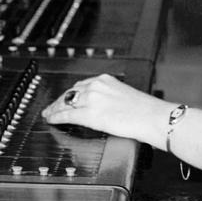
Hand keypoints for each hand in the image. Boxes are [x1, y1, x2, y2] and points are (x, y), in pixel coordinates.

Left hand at [41, 74, 169, 147]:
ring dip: (55, 108)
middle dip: (61, 100)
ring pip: (66, 102)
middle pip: (71, 92)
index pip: (81, 85)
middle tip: (52, 107)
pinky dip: (56, 117)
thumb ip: (110, 97)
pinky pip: (67, 114)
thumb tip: (104, 107)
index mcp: (106, 80)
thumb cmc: (145, 111)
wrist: (152, 117)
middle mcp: (96, 85)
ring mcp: (92, 99)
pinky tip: (51, 120)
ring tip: (49, 114)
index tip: (65, 98)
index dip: (70, 93)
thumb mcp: (124, 95)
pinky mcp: (90, 114)